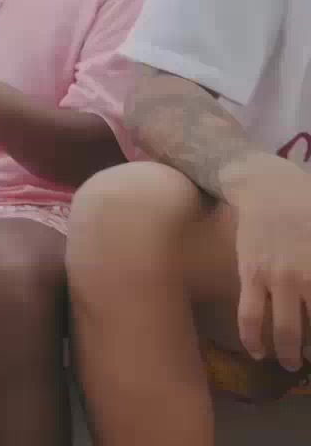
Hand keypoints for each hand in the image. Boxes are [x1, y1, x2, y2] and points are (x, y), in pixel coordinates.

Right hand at [225, 152, 310, 370]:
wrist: (267, 186)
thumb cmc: (309, 204)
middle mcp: (304, 277)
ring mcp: (276, 278)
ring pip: (283, 328)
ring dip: (290, 353)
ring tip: (293, 365)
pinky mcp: (250, 275)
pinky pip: (249, 314)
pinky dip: (252, 338)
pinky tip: (256, 352)